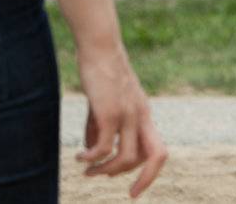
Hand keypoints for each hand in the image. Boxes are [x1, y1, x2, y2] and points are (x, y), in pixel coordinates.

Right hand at [77, 45, 167, 197]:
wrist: (99, 46)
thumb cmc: (100, 71)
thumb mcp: (104, 102)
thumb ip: (99, 126)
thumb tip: (92, 151)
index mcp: (143, 114)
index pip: (157, 149)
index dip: (149, 171)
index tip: (134, 187)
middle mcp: (141, 116)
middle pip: (156, 156)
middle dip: (145, 179)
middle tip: (129, 194)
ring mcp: (127, 114)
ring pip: (126, 158)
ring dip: (107, 170)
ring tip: (88, 171)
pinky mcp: (109, 112)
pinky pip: (103, 146)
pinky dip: (91, 157)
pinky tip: (79, 157)